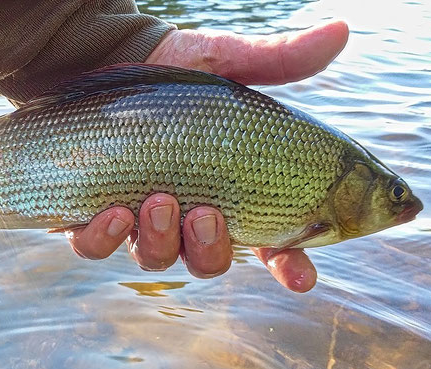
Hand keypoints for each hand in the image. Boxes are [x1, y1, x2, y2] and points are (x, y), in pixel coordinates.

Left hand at [67, 20, 348, 292]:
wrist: (105, 57)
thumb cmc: (173, 72)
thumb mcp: (227, 65)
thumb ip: (279, 61)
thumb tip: (339, 30)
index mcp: (227, 192)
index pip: (268, 241)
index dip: (288, 264)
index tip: (301, 276)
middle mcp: (184, 214)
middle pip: (208, 260)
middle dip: (212, 250)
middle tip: (207, 213)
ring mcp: (138, 218)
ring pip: (155, 258)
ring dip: (160, 241)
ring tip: (159, 200)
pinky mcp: (91, 213)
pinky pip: (95, 246)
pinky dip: (104, 239)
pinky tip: (115, 213)